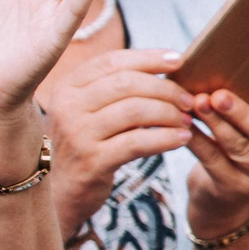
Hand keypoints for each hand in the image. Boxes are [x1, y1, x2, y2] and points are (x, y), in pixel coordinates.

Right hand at [39, 47, 194, 237]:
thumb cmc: (83, 144)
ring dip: (169, 113)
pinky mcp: (92, 161)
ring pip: (135, 111)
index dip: (148, 58)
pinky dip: (166, 138)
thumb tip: (164, 65)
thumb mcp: (85, 110)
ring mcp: (77, 134)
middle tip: (189, 99)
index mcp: (66, 87)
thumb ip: (112, 88)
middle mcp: (66, 107)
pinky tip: (182, 139)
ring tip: (186, 120)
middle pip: (126, 83)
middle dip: (165, 88)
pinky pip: (138, 142)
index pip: (112, 61)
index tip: (178, 61)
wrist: (60, 191)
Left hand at [183, 76, 248, 238]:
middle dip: (242, 114)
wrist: (229, 190)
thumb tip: (239, 60)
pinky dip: (196, 139)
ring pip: (238, 148)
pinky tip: (184, 122)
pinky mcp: (233, 187)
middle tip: (220, 95)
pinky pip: (211, 159)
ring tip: (198, 102)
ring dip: (216, 123)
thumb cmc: (248, 141)